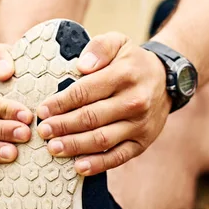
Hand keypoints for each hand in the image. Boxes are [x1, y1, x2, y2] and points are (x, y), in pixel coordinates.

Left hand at [35, 32, 171, 175]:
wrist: (166, 80)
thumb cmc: (133, 62)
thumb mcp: (120, 42)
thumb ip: (100, 48)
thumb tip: (82, 66)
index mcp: (125, 75)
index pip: (86, 91)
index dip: (61, 102)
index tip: (43, 110)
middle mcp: (135, 101)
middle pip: (91, 117)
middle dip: (62, 126)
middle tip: (42, 131)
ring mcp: (140, 124)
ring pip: (102, 139)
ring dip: (74, 146)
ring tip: (53, 148)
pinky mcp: (143, 142)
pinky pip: (118, 156)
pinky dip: (98, 164)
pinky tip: (78, 167)